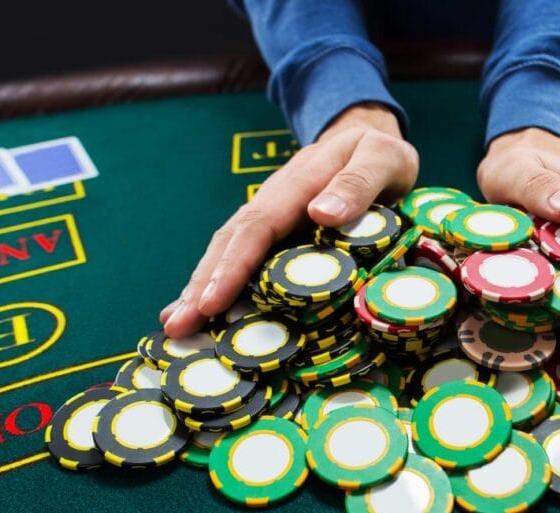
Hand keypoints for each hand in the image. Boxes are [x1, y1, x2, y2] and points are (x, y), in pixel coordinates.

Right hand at [161, 104, 418, 336]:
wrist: (370, 139)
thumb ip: (358, 183)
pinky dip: (220, 283)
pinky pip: (242, 257)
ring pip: (227, 250)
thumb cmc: (380, 155)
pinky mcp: (275, 232)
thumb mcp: (382, 158)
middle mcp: (274, 201)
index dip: (234, 266)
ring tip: (177, 326)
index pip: (259, 227)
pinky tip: (204, 313)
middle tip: (178, 326)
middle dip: (202, 285)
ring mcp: (270, 216)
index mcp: (298, 184)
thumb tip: (321, 214)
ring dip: (201, 287)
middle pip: (230, 242)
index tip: (212, 301)